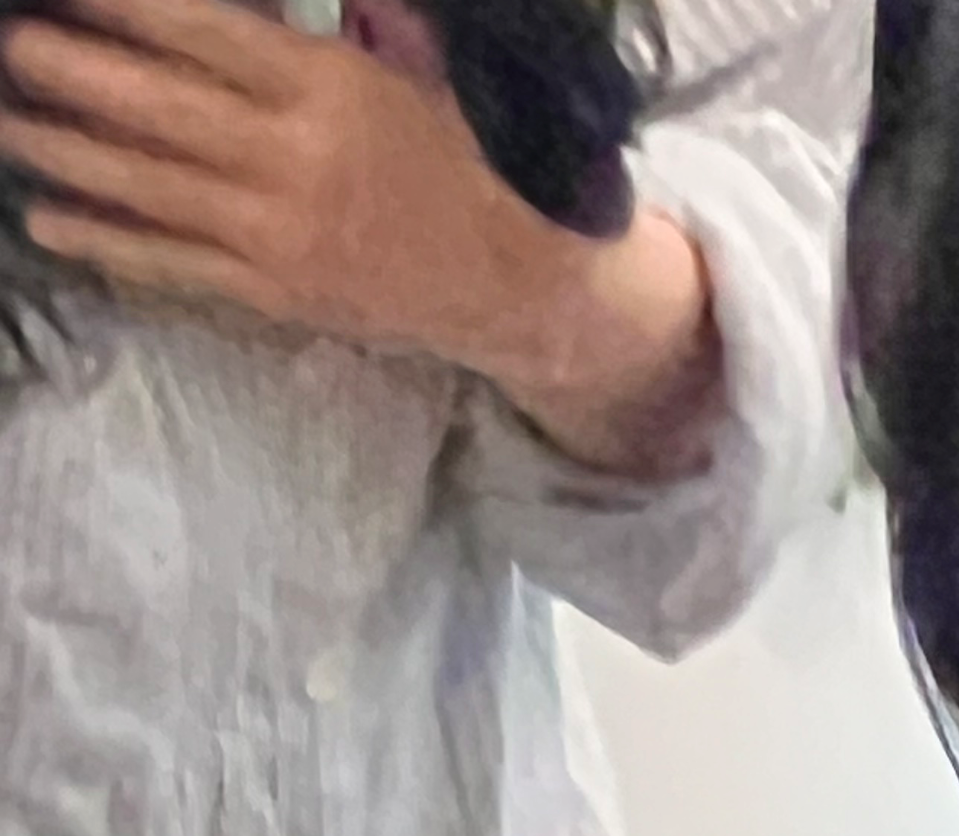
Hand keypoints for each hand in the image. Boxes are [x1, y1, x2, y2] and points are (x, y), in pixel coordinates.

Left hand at [0, 0, 716, 463]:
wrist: (515, 286)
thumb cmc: (464, 162)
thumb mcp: (428, 69)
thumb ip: (370, 15)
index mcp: (327, 90)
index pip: (201, 33)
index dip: (124, 7)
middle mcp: (293, 162)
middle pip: (155, 108)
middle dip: (68, 70)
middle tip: (8, 42)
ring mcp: (278, 235)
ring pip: (148, 187)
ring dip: (64, 151)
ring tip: (8, 119)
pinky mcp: (274, 293)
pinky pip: (173, 263)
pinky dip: (106, 241)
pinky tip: (51, 218)